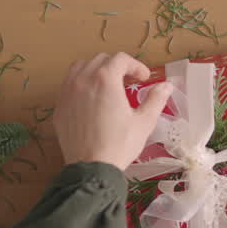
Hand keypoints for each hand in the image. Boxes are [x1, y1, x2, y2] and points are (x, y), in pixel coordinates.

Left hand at [53, 52, 172, 169]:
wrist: (92, 168)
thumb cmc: (120, 144)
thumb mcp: (144, 122)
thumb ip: (155, 99)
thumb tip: (166, 86)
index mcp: (105, 79)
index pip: (121, 59)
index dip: (136, 65)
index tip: (144, 78)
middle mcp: (83, 80)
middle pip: (100, 60)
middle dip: (117, 66)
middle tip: (128, 82)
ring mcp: (67, 93)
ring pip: (80, 68)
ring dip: (96, 71)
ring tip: (107, 85)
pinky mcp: (59, 107)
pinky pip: (68, 85)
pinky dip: (81, 85)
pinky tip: (91, 100)